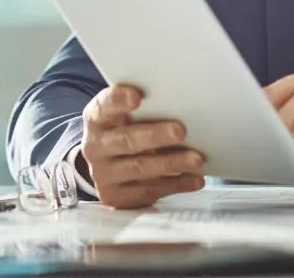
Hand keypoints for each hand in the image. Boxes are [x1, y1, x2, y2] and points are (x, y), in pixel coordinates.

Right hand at [79, 84, 204, 208]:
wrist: (108, 163)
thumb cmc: (126, 128)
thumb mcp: (127, 113)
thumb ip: (146, 105)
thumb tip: (182, 96)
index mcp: (97, 119)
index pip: (104, 106)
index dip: (119, 101)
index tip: (137, 96)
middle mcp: (96, 147)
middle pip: (126, 140)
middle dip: (155, 136)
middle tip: (180, 131)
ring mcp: (104, 175)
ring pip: (140, 168)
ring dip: (171, 163)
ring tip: (196, 159)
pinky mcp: (116, 196)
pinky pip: (149, 191)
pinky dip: (176, 184)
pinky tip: (195, 178)